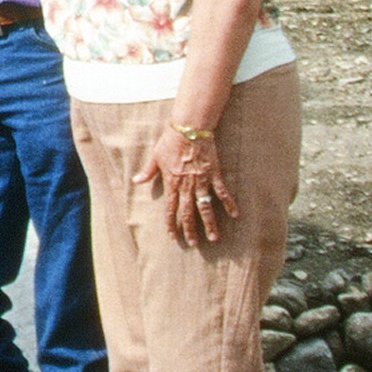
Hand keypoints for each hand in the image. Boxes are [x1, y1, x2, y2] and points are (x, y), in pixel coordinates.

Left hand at [133, 120, 239, 246]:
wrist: (189, 128)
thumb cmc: (170, 140)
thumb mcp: (156, 156)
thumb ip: (148, 172)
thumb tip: (137, 181)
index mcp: (172, 182)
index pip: (170, 208)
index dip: (171, 224)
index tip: (173, 236)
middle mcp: (186, 185)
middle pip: (188, 212)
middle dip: (190, 229)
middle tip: (194, 244)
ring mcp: (201, 181)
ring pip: (206, 207)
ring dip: (210, 224)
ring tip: (214, 238)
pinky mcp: (214, 174)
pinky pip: (222, 192)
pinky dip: (229, 204)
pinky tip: (235, 215)